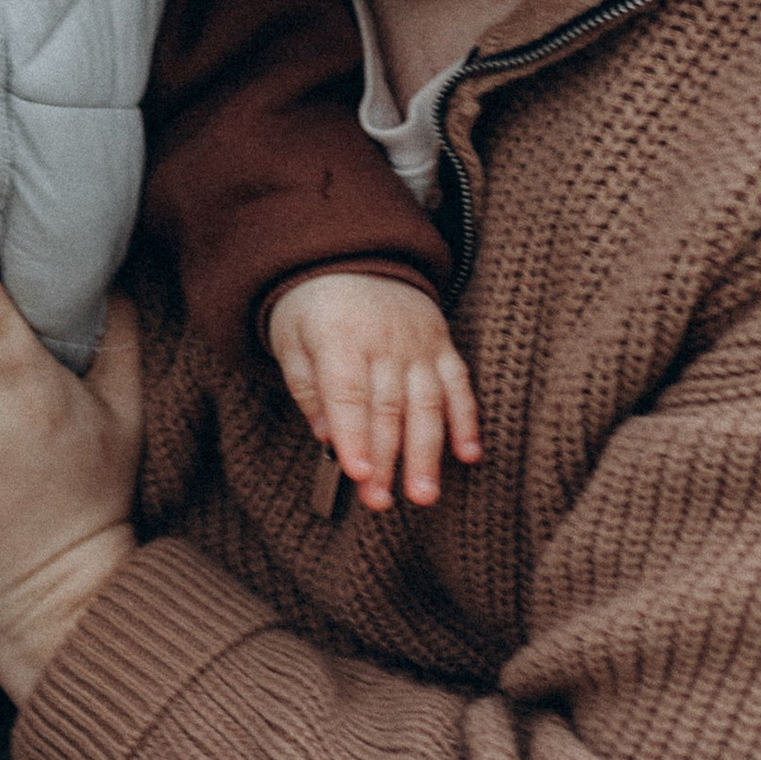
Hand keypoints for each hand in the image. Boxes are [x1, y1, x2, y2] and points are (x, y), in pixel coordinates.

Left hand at [267, 269, 481, 511]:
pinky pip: (459, 384)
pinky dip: (467, 421)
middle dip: (387, 458)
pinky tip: (469, 456)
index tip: (358, 474)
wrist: (354, 258)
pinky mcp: (443, 346)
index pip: (349, 393)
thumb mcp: (291, 340)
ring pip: (428, 403)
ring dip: (428, 452)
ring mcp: (420, 343)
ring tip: (424, 494)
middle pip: (388, 407)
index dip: (355, 435)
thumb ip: (307, 388)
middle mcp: (385, 340)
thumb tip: (326, 437)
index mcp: (340, 336)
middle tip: (381, 501)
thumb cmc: (313, 309)